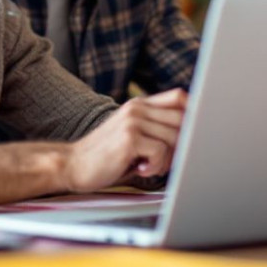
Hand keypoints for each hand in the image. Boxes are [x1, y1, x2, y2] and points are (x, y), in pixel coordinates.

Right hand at [65, 89, 187, 191]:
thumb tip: (192, 135)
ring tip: (148, 166)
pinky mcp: (129, 138)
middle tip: (164, 161)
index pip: (179, 97)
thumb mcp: (131, 135)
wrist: (72, 164)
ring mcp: (133, 121)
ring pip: (175, 137)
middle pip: (182, 119)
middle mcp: (137, 108)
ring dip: (167, 159)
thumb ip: (155, 129)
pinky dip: (156, 166)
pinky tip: (140, 169)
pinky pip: (161, 151)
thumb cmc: (105, 156)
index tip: (194, 134)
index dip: (194, 112)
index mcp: (139, 105)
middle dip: (183, 144)